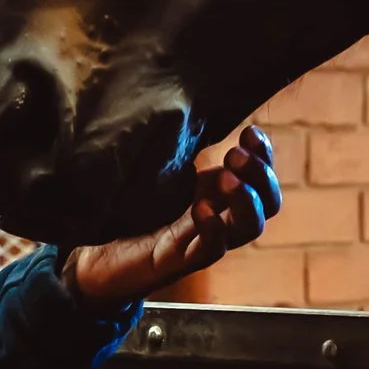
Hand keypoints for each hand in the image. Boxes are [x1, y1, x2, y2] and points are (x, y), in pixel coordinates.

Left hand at [64, 127, 279, 307]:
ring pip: (249, 228)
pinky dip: (213, 228)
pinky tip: (201, 208)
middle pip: (269, 203)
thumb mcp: (160, 173)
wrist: (99, 257)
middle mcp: (219, 218)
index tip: (250, 131)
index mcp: (217, 195)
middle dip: (261, 174)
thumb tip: (189, 107)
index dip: (264, 154)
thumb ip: (181, 150)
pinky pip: (213, 250)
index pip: (262, 178)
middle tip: (234, 155)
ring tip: (225, 178)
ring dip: (246, 199)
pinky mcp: (182, 261)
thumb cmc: (131, 213)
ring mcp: (204, 241)